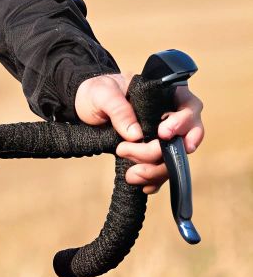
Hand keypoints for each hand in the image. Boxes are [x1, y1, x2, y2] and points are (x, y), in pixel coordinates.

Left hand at [74, 73, 203, 193]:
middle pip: (185, 138)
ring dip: (156, 170)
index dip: (182, 123)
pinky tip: (142, 185)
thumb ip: (118, 108)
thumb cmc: (99, 92)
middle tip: (127, 151)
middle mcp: (171, 117)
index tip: (163, 133)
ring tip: (131, 174)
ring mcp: (165, 138)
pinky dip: (155, 180)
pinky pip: (163, 170)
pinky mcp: (154, 154)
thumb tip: (135, 135)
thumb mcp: (103, 93)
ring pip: (174, 158)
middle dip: (162, 153)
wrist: (86, 106)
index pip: (189, 107)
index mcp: (166, 94)